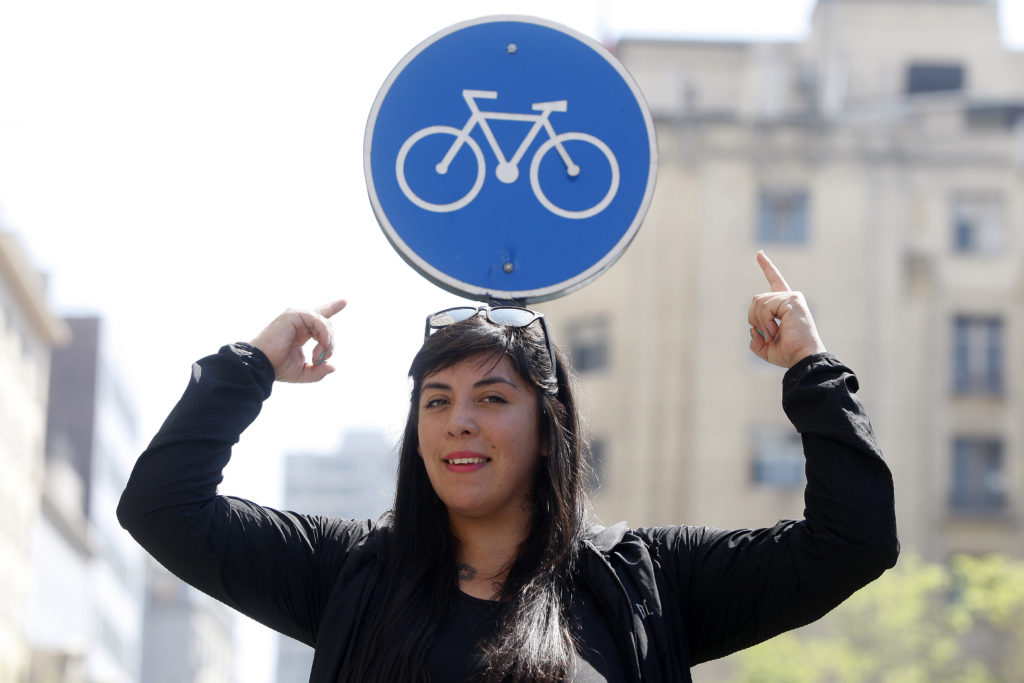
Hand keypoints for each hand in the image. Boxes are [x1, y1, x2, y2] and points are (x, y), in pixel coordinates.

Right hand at [251, 299, 345, 382]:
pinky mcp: (293, 314)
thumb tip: (333, 367)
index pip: (320, 318)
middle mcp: (300, 322)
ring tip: (318, 355)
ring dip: (327, 342)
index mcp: (302, 332)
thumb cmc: (278, 367)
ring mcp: (296, 316)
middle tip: (320, 359)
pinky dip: (324, 334)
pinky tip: (321, 345)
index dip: (332, 308)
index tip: (344, 301)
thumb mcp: (303, 372)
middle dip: (330, 344)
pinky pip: (319, 320)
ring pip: (325, 322)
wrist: (262, 364)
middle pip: (327, 324)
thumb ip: (319, 371)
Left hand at [748, 252, 825, 367]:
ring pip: (758, 302)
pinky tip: (776, 329)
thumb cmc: (788, 354)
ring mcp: (792, 297)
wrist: (802, 358)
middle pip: (756, 299)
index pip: (775, 281)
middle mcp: (790, 297)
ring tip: (774, 333)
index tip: (759, 253)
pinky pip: (765, 306)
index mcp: (785, 305)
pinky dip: (765, 321)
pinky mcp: (792, 299)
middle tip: (768, 334)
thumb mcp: (765, 348)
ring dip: (760, 322)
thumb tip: (752, 329)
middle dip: (754, 318)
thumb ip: (756, 339)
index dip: (767, 267)